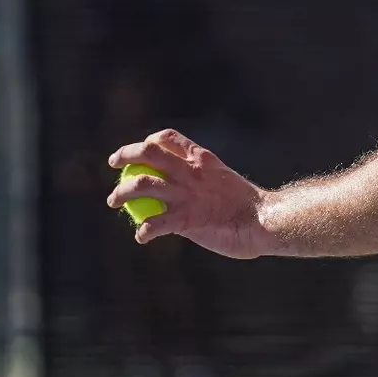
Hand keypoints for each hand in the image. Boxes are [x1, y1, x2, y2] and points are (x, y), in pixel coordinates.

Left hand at [106, 129, 269, 258]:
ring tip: (113, 201)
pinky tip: (141, 238)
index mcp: (202, 159)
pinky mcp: (186, 219)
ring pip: (142, 183)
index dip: (150, 140)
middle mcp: (190, 172)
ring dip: (121, 191)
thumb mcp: (222, 183)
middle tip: (113, 164)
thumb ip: (201, 183)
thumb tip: (186, 191)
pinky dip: (143, 231)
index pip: (168, 138)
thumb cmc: (249, 206)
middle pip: (148, 152)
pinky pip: (154, 223)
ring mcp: (187, 194)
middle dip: (125, 154)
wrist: (264, 221)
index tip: (142, 149)